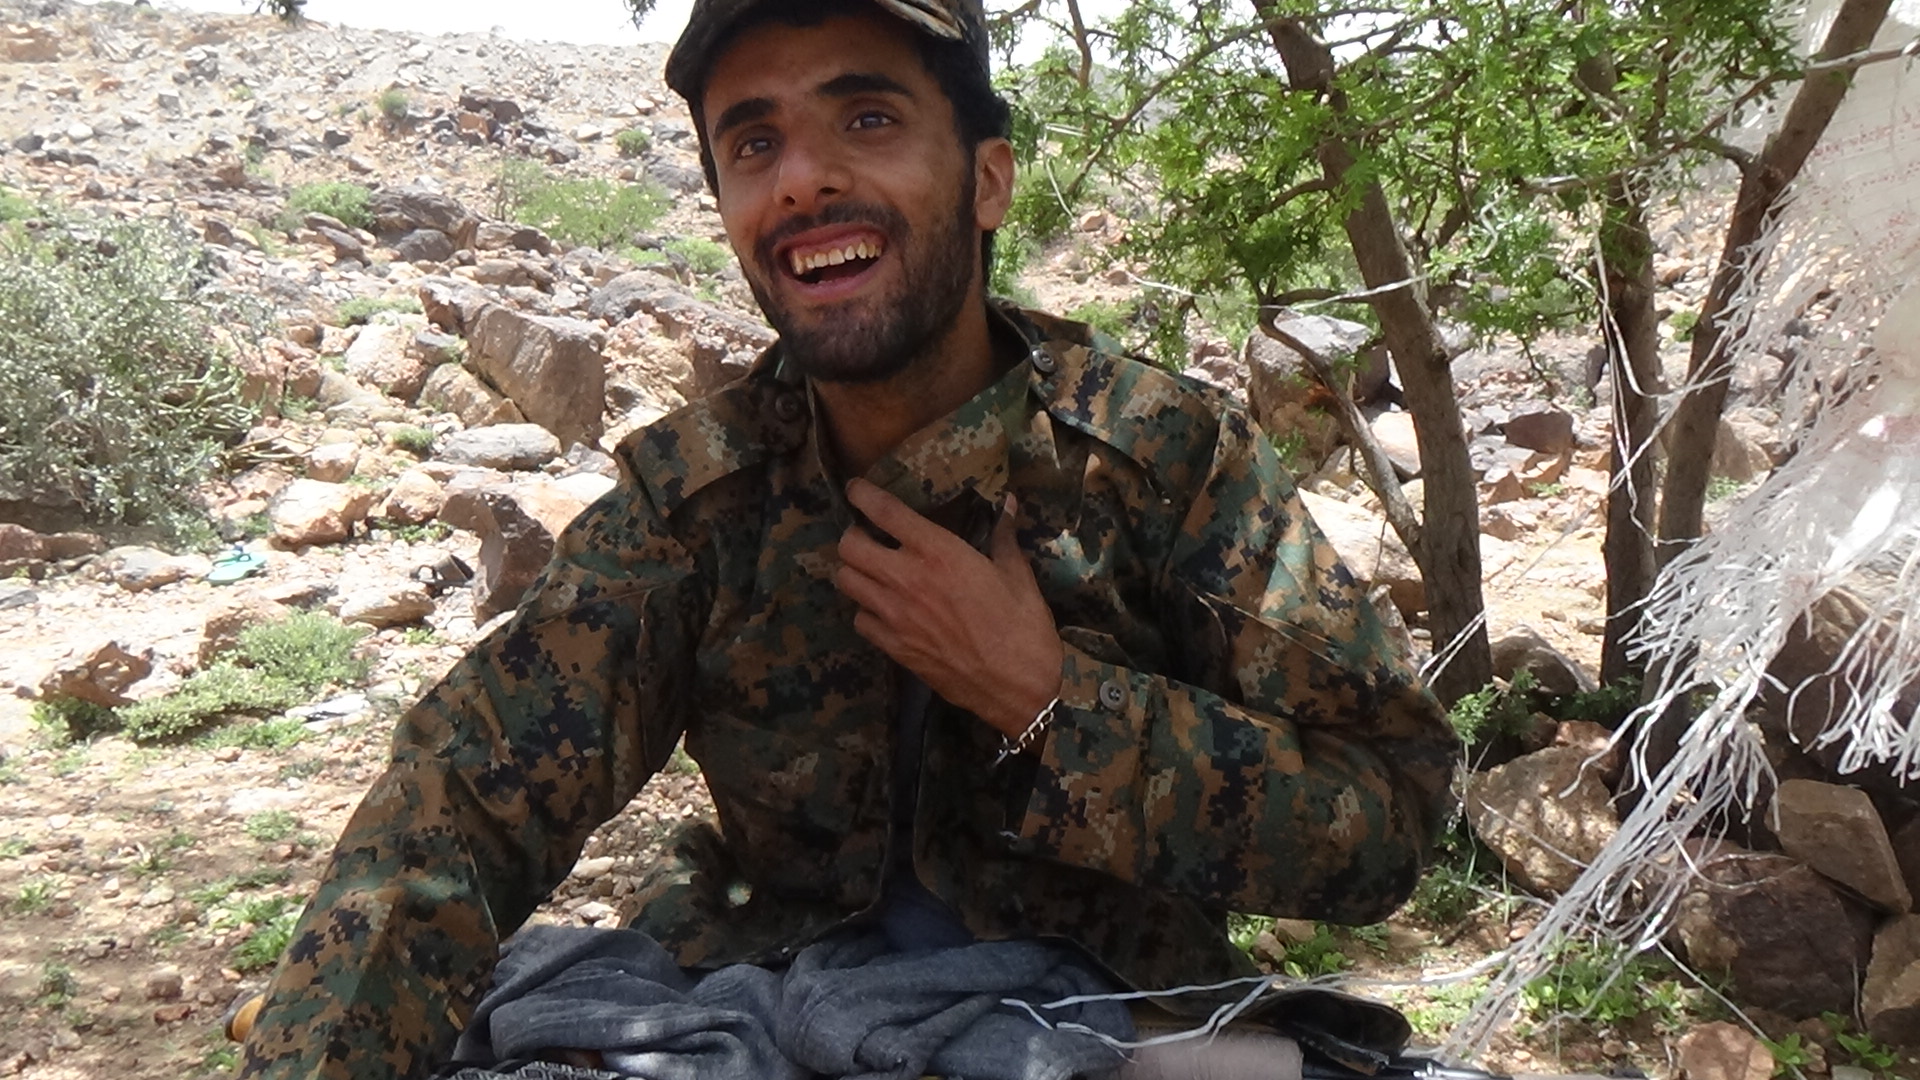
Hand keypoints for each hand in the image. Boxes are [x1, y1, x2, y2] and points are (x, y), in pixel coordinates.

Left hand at [835, 479, 1063, 737]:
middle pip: (849, 547)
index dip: (863, 495)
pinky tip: (883, 610)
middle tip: (869, 538)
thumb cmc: (1022, 625)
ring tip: (872, 572)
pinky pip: (859, 620)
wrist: (1016, 686)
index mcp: (940, 553)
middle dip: (854, 537)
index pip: (885, 513)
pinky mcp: (893, 646)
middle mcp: (908, 579)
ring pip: (846, 581)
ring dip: (855, 572)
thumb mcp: (1017, 574)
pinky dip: (865, 610)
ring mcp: (895, 616)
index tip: (856, 488)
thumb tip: (1007, 502)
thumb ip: (1003, 535)